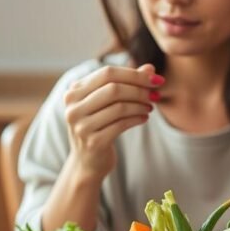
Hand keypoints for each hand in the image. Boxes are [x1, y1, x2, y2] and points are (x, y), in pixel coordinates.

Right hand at [63, 64, 161, 179]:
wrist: (87, 162)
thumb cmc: (100, 125)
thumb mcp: (109, 102)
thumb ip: (128, 83)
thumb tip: (150, 68)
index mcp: (74, 92)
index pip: (107, 73)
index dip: (134, 74)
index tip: (156, 79)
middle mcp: (73, 107)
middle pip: (113, 88)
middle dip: (139, 89)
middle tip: (155, 94)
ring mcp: (81, 126)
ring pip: (119, 107)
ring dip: (140, 105)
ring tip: (150, 107)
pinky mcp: (93, 142)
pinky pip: (122, 124)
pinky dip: (137, 119)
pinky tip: (144, 118)